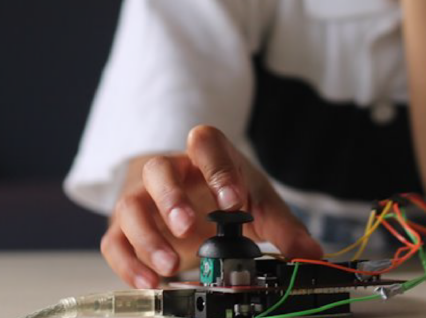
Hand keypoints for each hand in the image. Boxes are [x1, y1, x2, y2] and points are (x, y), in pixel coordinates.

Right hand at [100, 125, 322, 287]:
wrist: (193, 196)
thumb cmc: (226, 192)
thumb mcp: (259, 203)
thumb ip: (284, 228)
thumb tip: (311, 253)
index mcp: (204, 156)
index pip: (205, 144)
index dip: (217, 169)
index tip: (233, 201)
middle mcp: (168, 171)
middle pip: (157, 171)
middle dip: (170, 199)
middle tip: (189, 228)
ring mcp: (141, 198)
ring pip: (130, 208)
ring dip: (148, 239)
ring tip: (171, 266)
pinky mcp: (124, 227)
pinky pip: (115, 242)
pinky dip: (128, 264)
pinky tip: (151, 282)